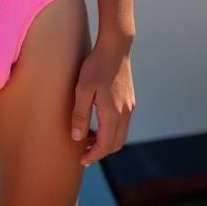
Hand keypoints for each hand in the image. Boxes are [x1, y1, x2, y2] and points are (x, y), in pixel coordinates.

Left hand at [70, 42, 134, 165]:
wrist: (115, 46)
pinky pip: (122, 123)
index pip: (106, 146)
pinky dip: (111, 130)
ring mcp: (129, 106)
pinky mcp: (129, 99)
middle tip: (84, 151)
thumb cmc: (96, 65)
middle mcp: (125, 113)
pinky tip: (98, 121)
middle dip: (100, 151)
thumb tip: (77, 138)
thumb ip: (80, 114)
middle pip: (116, 144)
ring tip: (88, 137)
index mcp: (113, 113)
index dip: (93, 156)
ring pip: (121, 134)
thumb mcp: (82, 89)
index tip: (81, 160)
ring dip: (106, 141)